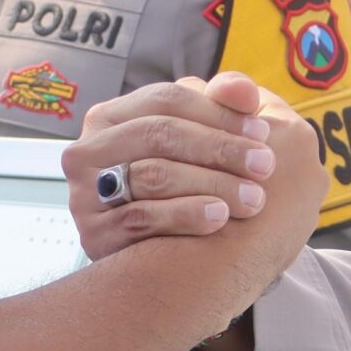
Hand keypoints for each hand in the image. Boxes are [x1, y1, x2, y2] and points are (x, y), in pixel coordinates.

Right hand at [65, 74, 281, 253]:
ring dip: (212, 184)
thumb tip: (245, 90)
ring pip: (154, 176)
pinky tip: (220, 218)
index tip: (264, 132)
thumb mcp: (198, 138)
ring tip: (253, 197)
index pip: (168, 99)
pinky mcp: (93, 233)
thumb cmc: (185, 183)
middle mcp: (88, 149)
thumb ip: (222, 106)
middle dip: (220, 148)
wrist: (157, 260)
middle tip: (266, 165)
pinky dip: (186, 215)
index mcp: (112, 116)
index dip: (220, 113)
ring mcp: (85, 193)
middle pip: (160, 134)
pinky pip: (142, 218)